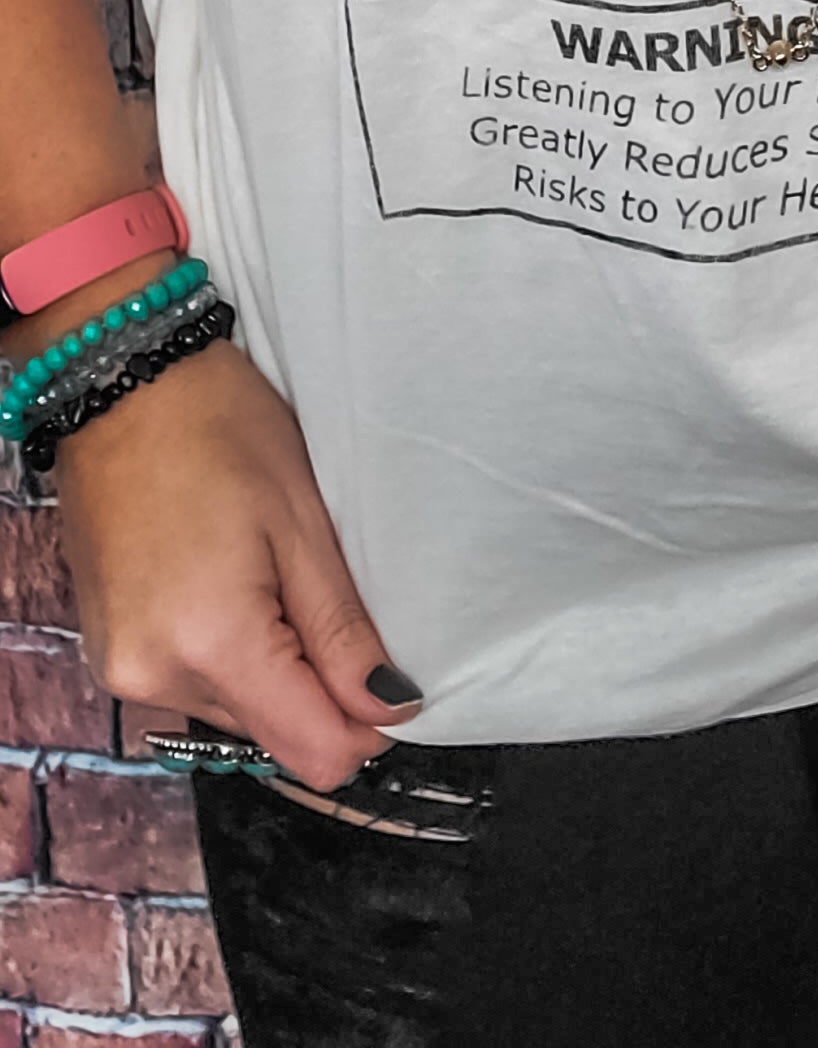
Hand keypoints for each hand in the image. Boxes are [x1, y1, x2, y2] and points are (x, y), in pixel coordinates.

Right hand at [55, 339, 423, 791]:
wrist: (119, 381)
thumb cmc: (219, 427)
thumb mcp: (303, 520)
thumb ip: (344, 629)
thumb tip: (391, 708)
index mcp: (212, 645)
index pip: (315, 753)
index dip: (368, 723)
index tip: (390, 668)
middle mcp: (156, 678)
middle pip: (275, 734)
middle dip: (318, 683)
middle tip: (320, 585)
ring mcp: (124, 670)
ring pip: (237, 712)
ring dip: (271, 664)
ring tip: (269, 571)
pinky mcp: (110, 653)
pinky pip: (193, 684)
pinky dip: (228, 651)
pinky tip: (231, 580)